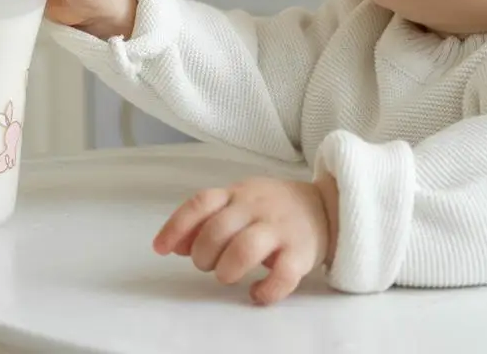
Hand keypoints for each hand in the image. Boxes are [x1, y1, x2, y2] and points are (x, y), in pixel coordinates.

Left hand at [153, 176, 334, 304]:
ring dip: (227, 269)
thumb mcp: (237, 203)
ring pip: (246, 248)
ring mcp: (279, 227)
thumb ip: (206, 220)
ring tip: (228, 276)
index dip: (176, 226)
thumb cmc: (270, 208)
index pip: (201, 202)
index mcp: (237, 194)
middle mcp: (256, 207)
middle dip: (203, 255)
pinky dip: (264, 291)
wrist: (325, 205)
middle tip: (209, 265)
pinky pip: (282, 275)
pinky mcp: (301, 251)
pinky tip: (256, 293)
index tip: (160, 249)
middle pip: (218, 229)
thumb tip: (172, 245)